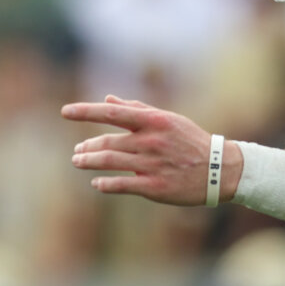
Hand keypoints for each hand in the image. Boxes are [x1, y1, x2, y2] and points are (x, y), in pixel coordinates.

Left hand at [64, 95, 231, 205]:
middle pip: (107, 142)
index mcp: (153, 121)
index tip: (65, 112)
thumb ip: (136, 109)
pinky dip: (105, 184)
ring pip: (110, 162)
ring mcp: (152, 164)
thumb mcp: (168, 119)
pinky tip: (97, 183)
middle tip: (78, 152)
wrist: (219, 170)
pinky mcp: (155, 186)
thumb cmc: (191, 141)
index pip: (111, 113)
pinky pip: (122, 185)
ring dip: (89, 162)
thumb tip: (108, 99)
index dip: (85, 111)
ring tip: (79, 161)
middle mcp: (150, 141)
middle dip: (87, 147)